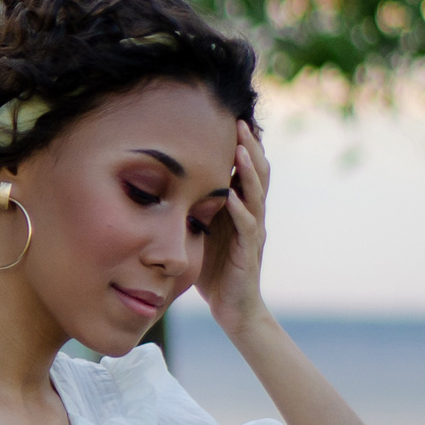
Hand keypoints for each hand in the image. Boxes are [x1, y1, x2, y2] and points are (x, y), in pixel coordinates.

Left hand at [197, 120, 272, 339]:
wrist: (233, 307)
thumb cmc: (216, 269)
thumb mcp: (201, 231)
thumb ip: (194, 208)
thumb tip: (166, 185)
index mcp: (241, 207)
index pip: (245, 168)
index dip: (241, 144)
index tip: (231, 117)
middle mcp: (252, 214)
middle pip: (258, 172)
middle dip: (249, 146)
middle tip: (239, 119)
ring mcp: (254, 232)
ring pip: (257, 194)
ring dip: (250, 171)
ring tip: (241, 148)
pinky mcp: (250, 252)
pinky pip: (249, 227)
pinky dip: (241, 211)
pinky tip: (233, 197)